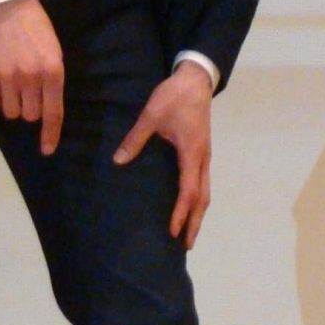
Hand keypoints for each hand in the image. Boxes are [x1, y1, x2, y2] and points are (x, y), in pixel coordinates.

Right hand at [0, 0, 65, 154]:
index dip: (50, 134)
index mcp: (53, 71)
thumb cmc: (37, 29)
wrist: (8, 5)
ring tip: (12, 86)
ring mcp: (7, 76)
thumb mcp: (55, 51)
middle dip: (30, 109)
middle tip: (27, 93)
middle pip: (29, 115)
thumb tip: (47, 109)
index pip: (53, 113)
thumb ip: (52, 80)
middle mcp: (31, 77)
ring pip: (10, 112)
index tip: (47, 150)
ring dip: (12, 104)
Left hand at [114, 63, 213, 247]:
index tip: (172, 231)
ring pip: (206, 191)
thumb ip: (136, 139)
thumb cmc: (174, 96)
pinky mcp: (202, 152)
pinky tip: (189, 206)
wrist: (195, 80)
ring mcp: (205, 156)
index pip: (188, 190)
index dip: (181, 212)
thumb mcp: (151, 114)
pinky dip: (198, 199)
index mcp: (191, 152)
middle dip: (195, 221)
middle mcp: (202, 158)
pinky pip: (202, 182)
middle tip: (186, 244)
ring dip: (198, 213)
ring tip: (189, 232)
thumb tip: (118, 161)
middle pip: (203, 197)